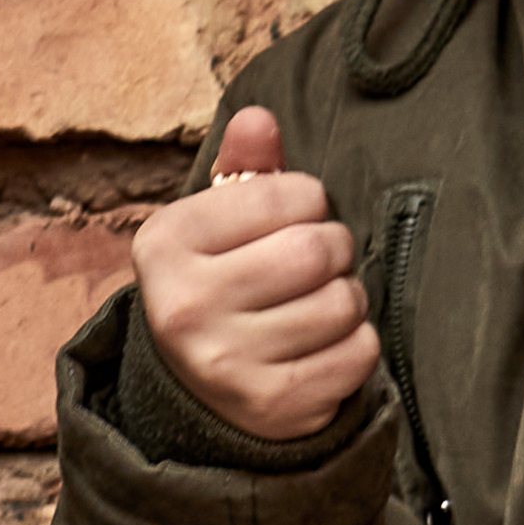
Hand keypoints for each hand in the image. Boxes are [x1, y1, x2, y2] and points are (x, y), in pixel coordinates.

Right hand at [130, 104, 380, 445]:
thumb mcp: (215, 223)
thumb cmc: (218, 285)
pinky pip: (359, 354)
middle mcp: (184, 306)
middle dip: (333, 250)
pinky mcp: (270, 406)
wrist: (195, 393)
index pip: (289, 193)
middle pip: (318, 248)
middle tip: (313, 266)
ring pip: (344, 302)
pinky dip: (356, 346)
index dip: (308, 202)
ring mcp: (226, 362)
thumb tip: (260, 118)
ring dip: (346, 299)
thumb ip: (243, 167)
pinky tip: (321, 348)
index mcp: (164, 243)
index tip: (288, 223)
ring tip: (315, 307)